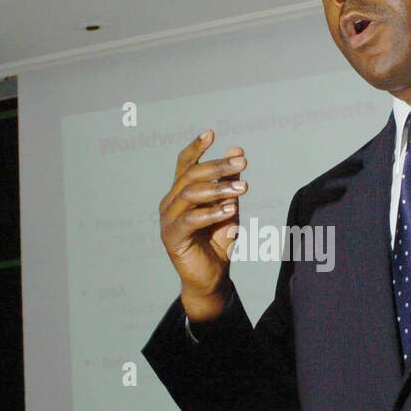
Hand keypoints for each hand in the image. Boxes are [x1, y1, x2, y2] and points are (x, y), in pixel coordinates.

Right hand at [157, 130, 247, 321]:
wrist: (212, 277)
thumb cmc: (218, 241)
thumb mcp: (229, 206)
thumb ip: (231, 182)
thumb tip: (237, 150)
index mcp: (180, 193)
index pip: (185, 164)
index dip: (196, 147)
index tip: (211, 133)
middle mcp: (170, 203)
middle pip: (191, 175)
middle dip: (218, 166)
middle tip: (243, 162)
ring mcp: (168, 220)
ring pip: (190, 194)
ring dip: (218, 189)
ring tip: (243, 188)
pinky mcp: (172, 238)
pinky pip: (190, 220)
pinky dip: (211, 213)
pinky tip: (231, 210)